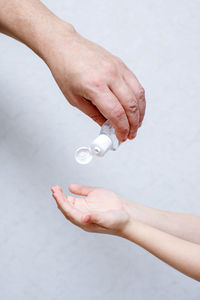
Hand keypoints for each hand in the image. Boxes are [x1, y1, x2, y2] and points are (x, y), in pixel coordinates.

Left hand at [45, 27, 145, 141]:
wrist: (64, 46)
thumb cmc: (65, 70)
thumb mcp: (75, 99)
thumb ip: (94, 114)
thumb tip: (108, 126)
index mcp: (95, 86)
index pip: (116, 113)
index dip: (122, 129)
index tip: (122, 137)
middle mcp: (109, 75)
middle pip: (131, 105)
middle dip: (134, 124)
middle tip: (131, 134)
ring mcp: (118, 68)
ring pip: (138, 94)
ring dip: (140, 113)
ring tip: (136, 124)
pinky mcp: (121, 64)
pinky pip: (136, 84)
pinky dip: (139, 99)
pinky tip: (135, 108)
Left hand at [51, 184, 129, 234]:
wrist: (129, 216)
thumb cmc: (119, 222)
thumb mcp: (107, 219)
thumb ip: (96, 217)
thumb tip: (84, 217)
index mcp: (85, 221)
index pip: (69, 211)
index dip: (62, 202)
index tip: (56, 194)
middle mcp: (84, 215)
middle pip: (67, 207)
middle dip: (59, 198)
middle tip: (54, 189)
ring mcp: (87, 208)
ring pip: (71, 203)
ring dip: (63, 196)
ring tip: (56, 188)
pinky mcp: (92, 202)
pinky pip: (80, 196)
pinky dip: (73, 193)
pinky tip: (69, 188)